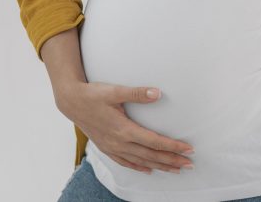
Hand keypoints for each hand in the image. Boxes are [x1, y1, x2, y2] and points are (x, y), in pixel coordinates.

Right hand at [54, 81, 195, 174]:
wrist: (71, 102)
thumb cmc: (92, 94)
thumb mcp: (115, 91)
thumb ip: (137, 93)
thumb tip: (157, 93)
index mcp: (124, 129)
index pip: (154, 142)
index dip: (173, 146)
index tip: (188, 149)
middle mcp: (119, 142)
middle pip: (151, 155)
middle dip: (171, 160)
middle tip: (189, 164)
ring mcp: (112, 147)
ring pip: (140, 161)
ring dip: (159, 166)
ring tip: (175, 169)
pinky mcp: (106, 147)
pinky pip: (125, 162)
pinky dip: (139, 167)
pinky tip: (148, 170)